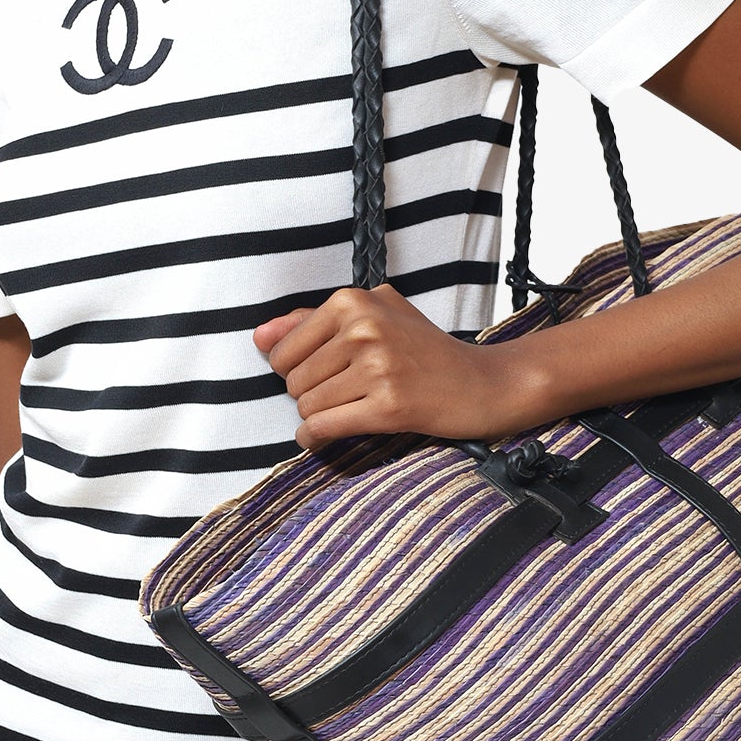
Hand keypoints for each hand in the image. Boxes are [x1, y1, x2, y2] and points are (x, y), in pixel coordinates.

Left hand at [254, 283, 537, 448]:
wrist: (481, 384)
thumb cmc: (424, 350)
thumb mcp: (374, 315)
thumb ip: (311, 322)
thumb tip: (259, 337)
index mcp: (353, 301)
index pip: (283, 349)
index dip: (296, 370)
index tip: (322, 376)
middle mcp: (363, 328)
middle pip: (294, 381)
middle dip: (309, 396)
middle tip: (341, 396)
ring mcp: (377, 367)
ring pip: (308, 406)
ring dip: (318, 418)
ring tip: (346, 411)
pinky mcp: (389, 405)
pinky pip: (324, 427)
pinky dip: (316, 438)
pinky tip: (324, 437)